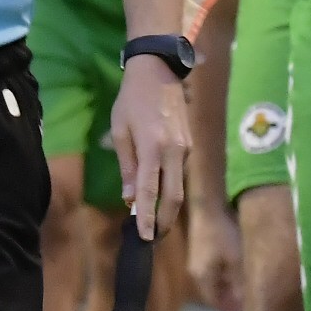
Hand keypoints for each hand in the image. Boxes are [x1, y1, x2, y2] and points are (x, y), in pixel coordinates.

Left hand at [107, 66, 193, 242]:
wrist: (159, 72)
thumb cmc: (131, 100)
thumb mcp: (120, 131)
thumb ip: (128, 166)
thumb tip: (131, 198)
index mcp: (154, 147)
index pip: (150, 191)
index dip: (146, 217)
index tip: (143, 238)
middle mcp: (175, 151)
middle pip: (173, 197)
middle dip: (163, 221)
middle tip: (150, 238)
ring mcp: (186, 149)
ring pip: (179, 187)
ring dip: (167, 207)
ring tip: (151, 222)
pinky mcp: (190, 145)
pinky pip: (179, 173)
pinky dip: (169, 188)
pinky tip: (157, 195)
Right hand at [185, 195, 243, 310]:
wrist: (208, 207)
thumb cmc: (223, 236)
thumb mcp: (236, 261)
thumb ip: (238, 283)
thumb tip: (240, 303)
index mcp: (203, 278)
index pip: (215, 302)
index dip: (228, 310)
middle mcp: (196, 273)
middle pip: (212, 292)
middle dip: (226, 300)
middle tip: (244, 305)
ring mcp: (196, 261)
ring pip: (212, 281)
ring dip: (225, 287)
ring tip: (241, 289)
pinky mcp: (200, 250)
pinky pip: (212, 270)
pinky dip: (223, 276)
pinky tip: (234, 271)